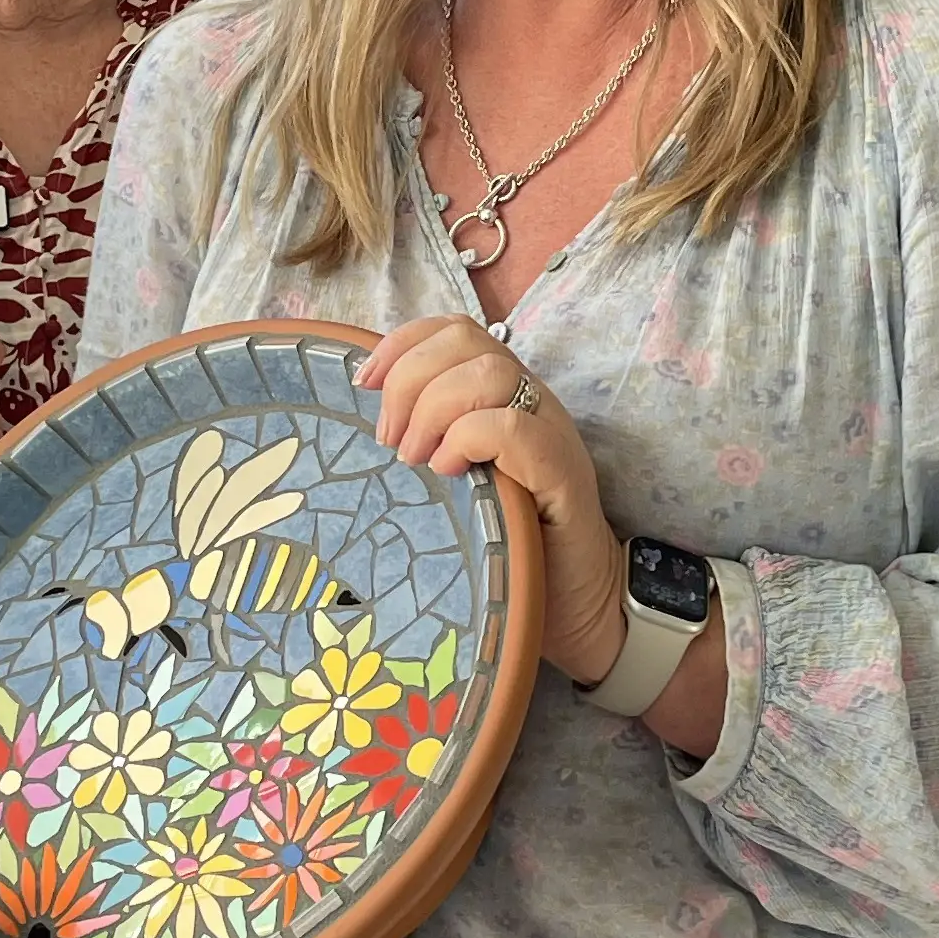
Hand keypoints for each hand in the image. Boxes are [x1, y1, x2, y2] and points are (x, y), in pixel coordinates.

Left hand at [362, 317, 627, 685]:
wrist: (577, 606)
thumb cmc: (507, 546)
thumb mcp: (455, 484)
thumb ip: (426, 445)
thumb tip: (361, 430)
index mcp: (500, 396)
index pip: (453, 331)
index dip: (402, 343)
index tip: (362, 382)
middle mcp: (529, 402)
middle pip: (465, 340)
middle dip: (410, 378)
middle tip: (389, 440)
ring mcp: (551, 433)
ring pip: (490, 373)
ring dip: (435, 408)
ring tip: (416, 459)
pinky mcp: (564, 474)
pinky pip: (514, 427)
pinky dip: (469, 438)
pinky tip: (448, 471)